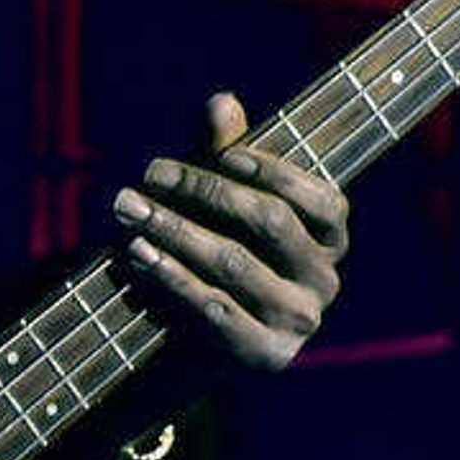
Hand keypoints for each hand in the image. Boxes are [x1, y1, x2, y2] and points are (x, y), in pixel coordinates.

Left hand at [110, 91, 352, 369]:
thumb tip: (221, 103)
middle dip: (205, 190)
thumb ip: (223, 153)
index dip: (276, 171)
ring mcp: (298, 323)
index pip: (321, 198)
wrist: (187, 346)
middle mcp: (325, 280)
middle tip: (148, 171)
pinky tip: (137, 253)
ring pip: (235, 262)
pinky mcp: (264, 356)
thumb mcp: (218, 201)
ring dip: (175, 230)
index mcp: (330, 238)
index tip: (223, 154)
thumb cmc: (211, 252)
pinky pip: (214, 307)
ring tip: (128, 208)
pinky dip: (171, 276)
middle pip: (271, 222)